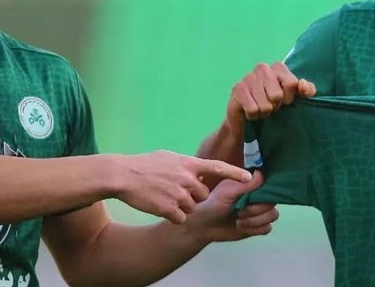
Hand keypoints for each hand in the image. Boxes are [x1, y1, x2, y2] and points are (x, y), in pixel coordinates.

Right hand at [118, 151, 251, 223]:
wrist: (123, 176)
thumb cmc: (144, 164)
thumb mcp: (169, 157)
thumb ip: (186, 164)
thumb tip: (198, 168)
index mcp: (188, 164)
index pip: (218, 167)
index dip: (235, 173)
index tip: (250, 177)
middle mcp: (187, 179)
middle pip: (203, 195)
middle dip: (194, 196)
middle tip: (176, 191)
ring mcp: (179, 194)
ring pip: (192, 207)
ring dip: (182, 207)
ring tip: (165, 197)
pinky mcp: (170, 209)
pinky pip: (181, 217)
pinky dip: (173, 216)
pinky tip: (161, 206)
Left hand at [186, 171, 277, 242]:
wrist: (206, 225)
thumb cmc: (214, 204)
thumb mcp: (228, 192)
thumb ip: (246, 185)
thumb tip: (262, 173)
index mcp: (252, 185)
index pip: (270, 186)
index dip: (264, 194)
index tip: (249, 199)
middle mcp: (259, 197)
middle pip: (272, 203)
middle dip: (256, 210)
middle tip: (239, 212)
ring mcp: (260, 211)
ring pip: (273, 215)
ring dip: (255, 220)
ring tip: (239, 221)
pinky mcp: (258, 226)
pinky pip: (268, 228)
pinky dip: (255, 229)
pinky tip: (242, 227)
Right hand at [227, 62, 315, 124]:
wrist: (247, 114)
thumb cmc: (273, 102)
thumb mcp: (293, 95)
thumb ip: (306, 89)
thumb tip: (303, 86)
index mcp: (278, 67)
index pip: (291, 84)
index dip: (289, 97)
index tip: (284, 99)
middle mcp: (263, 68)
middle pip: (277, 95)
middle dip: (275, 105)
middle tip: (270, 104)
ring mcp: (248, 77)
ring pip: (265, 105)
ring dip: (264, 112)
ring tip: (261, 107)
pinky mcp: (237, 89)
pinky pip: (252, 109)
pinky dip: (254, 115)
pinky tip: (251, 110)